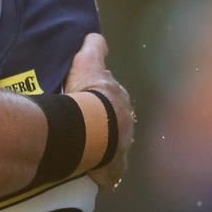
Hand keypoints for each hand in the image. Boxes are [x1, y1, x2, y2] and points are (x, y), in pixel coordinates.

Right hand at [64, 33, 133, 190]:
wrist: (91, 126)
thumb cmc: (89, 93)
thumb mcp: (88, 63)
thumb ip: (94, 48)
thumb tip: (96, 36)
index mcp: (119, 100)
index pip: (113, 98)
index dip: (102, 100)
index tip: (91, 103)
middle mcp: (126, 123)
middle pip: (115, 123)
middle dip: (105, 125)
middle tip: (86, 126)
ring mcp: (122, 147)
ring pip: (113, 147)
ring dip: (103, 148)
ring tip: (85, 149)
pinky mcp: (114, 169)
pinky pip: (109, 173)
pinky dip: (102, 174)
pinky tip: (92, 174)